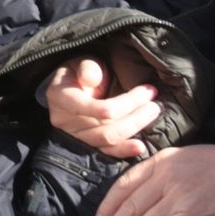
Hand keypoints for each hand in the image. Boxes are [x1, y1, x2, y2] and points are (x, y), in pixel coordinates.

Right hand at [45, 55, 161, 158]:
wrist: (72, 86)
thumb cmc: (80, 71)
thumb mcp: (83, 62)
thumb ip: (88, 68)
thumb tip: (91, 80)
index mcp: (60, 97)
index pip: (95, 108)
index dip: (125, 103)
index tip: (147, 91)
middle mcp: (63, 120)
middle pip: (105, 127)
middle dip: (135, 117)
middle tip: (154, 105)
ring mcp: (74, 136)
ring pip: (108, 140)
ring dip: (134, 129)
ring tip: (151, 115)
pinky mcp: (84, 145)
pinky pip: (105, 152)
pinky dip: (124, 150)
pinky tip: (140, 147)